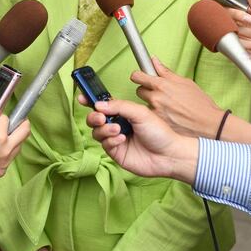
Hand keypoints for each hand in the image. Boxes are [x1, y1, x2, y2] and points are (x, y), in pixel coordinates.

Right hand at [0, 90, 29, 183]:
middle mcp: (5, 150)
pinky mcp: (0, 172)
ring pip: (18, 147)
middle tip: (21, 120)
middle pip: (24, 132)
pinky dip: (6, 154)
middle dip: (23, 124)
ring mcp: (4, 162)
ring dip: (14, 139)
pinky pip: (9, 160)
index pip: (6, 119)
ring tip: (6, 135)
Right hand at [83, 97, 197, 182]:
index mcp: (123, 112)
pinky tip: (122, 139)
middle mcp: (117, 125)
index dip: (91, 101)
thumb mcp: (140, 113)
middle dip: (94, 117)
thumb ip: (119, 106)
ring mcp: (116, 139)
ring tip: (118, 130)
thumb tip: (99, 105)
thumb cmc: (159, 132)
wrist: (168, 154)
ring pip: (97, 132)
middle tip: (101, 117)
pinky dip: (111, 140)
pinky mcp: (116, 153)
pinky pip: (105, 145)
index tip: (82, 97)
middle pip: (95, 119)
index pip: (103, 105)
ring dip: (105, 129)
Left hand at [131, 56, 222, 138]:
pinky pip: (151, 116)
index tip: (141, 77)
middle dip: (146, 90)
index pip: (137, 76)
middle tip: (158, 93)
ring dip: (152, 104)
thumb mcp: (184, 82)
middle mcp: (156, 98)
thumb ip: (165, 72)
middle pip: (139, 91)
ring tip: (166, 106)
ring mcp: (156, 112)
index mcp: (162, 85)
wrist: (208, 123)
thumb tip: (154, 60)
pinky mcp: (158, 123)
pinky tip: (168, 115)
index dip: (139, 76)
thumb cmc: (200, 102)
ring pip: (145, 104)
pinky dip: (156, 115)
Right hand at [197, 0, 250, 77]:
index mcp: (248, 12)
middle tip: (250, 21)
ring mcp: (236, 35)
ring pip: (229, 29)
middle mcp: (239, 23)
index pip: (229, 3)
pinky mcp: (234, 47)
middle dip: (237, 16)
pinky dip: (244, 44)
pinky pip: (231, 43)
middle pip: (226, 14)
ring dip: (245, 33)